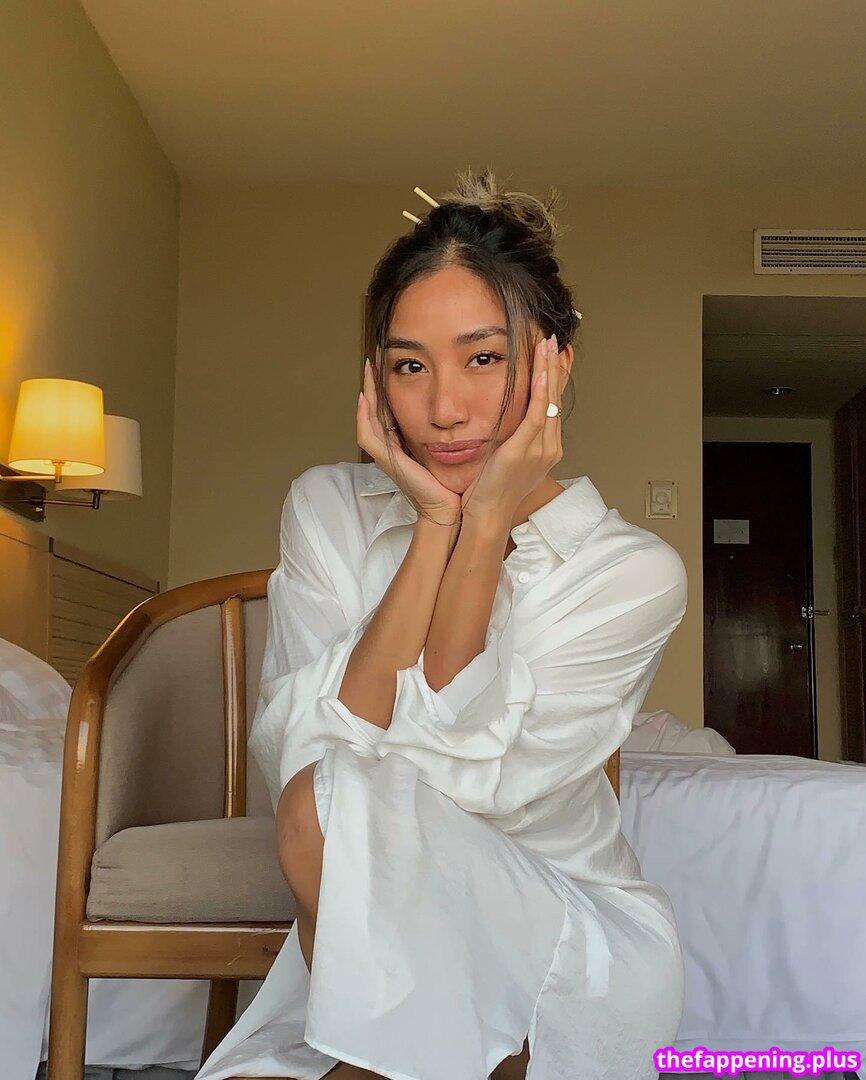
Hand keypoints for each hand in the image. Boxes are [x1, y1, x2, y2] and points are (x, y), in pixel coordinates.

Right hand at [358, 358, 461, 526]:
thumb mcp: (453, 450)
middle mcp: (393, 447)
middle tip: (374, 360)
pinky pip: (367, 435)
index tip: (391, 363)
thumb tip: (465, 408)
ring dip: (367, 393)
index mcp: (405, 443)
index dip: (387, 387)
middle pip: (375, 409)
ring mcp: (387, 455)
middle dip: (373, 384)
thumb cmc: (454, 483)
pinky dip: (363, 416)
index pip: (391, 409)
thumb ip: (453, 431)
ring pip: (368, 418)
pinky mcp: (387, 461)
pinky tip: (366, 398)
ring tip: (369, 370)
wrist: (450, 509)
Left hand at [460, 334, 562, 525]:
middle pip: (556, 398)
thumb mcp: (505, 459)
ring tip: (548, 344)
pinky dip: (540, 390)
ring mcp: (540, 448)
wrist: (486, 515)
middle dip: (555, 367)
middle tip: (555, 341)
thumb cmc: (489, 492)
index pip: (552, 405)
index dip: (554, 378)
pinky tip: (541, 371)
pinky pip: (536, 414)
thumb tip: (505, 421)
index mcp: (545, 448)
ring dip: (549, 370)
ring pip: (549, 400)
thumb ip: (511, 438)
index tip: (554, 356)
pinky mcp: (525, 449)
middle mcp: (548, 446)